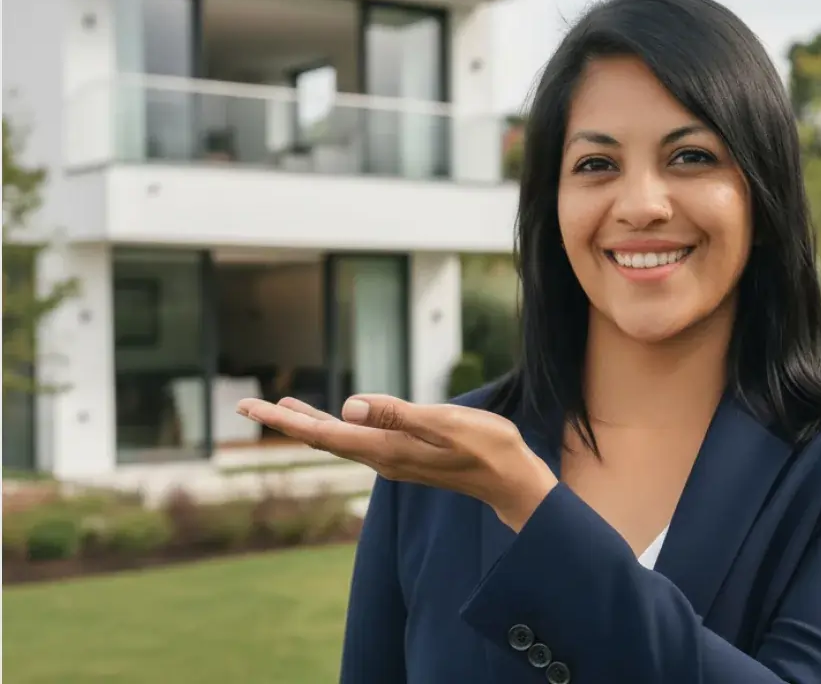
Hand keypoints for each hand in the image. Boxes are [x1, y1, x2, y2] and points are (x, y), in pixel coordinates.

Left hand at [236, 395, 558, 531]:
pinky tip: (336, 418)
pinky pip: (357, 439)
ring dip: (307, 423)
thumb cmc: (486, 447)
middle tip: (245, 406)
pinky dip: (335, 426)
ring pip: (338, 439)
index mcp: (386, 449)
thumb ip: (398, 414)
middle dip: (284, 421)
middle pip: (322, 437)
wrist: (510, 479)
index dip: (285, 419)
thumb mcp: (445, 423)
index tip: (248, 406)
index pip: (324, 433)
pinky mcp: (404, 455)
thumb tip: (349, 405)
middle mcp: (382, 457)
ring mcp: (392, 459)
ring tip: (282, 408)